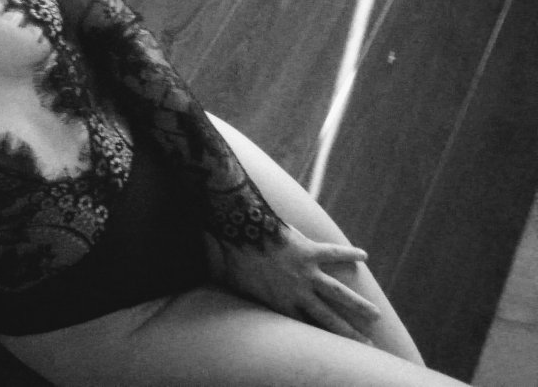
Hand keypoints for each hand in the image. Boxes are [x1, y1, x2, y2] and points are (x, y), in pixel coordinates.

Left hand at [203, 224, 381, 343]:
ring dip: (358, 304)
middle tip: (368, 345)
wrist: (238, 229)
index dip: (320, 343)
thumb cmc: (229, 255)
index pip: (304, 329)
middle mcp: (297, 293)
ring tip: (376, 315)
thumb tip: (206, 297)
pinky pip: (333, 253)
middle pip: (328, 319)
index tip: (335, 354)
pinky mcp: (310, 251)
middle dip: (348, 333)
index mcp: (279, 303)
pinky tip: (364, 256)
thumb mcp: (229, 282)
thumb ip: (230, 292)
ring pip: (338, 293)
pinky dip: (349, 254)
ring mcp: (306, 273)